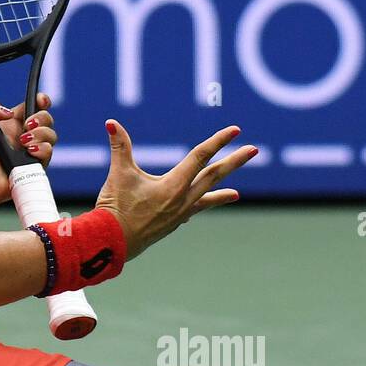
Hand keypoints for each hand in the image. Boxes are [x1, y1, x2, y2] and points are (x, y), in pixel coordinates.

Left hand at [0, 93, 55, 206]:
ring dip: (40, 134)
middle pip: (47, 119)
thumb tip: (8, 113)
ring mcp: (29, 152)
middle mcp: (22, 136)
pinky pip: (48, 153)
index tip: (40, 100)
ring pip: (50, 136)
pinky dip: (42, 149)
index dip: (41, 100)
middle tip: (27, 125)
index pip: (33, 106)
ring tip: (23, 142)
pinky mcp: (34, 166)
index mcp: (10, 122)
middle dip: (42, 117)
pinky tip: (29, 151)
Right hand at [96, 120, 256, 259]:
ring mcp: (179, 214)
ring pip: (206, 198)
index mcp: (174, 185)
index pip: (200, 156)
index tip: (235, 131)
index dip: (218, 141)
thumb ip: (119, 146)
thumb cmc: (116, 208)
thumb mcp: (119, 174)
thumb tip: (111, 122)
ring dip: (222, 194)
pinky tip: (197, 208)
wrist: (114, 243)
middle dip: (234, 162)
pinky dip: (198, 207)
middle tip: (254, 150)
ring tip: (236, 195)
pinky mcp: (172, 224)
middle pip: (214, 176)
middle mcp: (183, 199)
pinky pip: (191, 211)